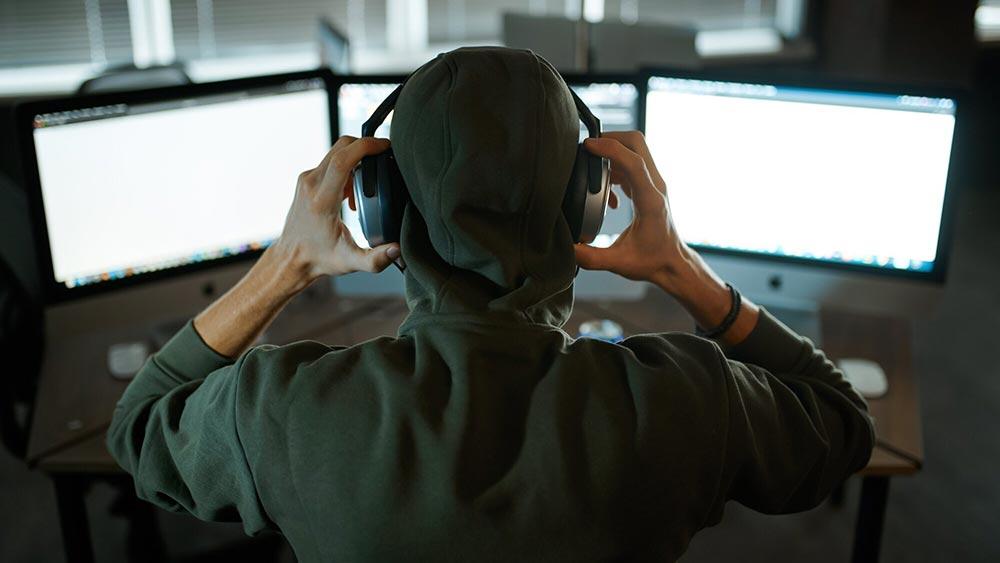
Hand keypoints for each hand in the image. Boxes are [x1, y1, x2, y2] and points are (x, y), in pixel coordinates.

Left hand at [273, 136, 400, 282]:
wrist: (291, 259)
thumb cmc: (319, 259)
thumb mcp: (350, 262)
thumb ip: (375, 259)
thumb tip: (397, 249)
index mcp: (322, 201)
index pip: (343, 160)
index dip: (366, 147)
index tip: (385, 146)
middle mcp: (311, 185)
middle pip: (341, 148)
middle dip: (365, 147)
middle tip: (383, 158)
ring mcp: (306, 180)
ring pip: (336, 152)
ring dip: (356, 160)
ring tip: (367, 188)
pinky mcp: (306, 180)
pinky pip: (330, 162)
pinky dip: (347, 168)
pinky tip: (352, 193)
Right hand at [573, 131, 691, 294]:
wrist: (673, 264)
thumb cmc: (652, 262)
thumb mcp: (619, 263)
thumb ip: (591, 258)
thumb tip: (568, 249)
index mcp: (650, 201)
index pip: (634, 162)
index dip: (610, 148)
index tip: (588, 146)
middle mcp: (655, 186)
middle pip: (637, 143)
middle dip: (611, 138)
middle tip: (588, 149)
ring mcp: (654, 184)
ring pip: (635, 149)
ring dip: (611, 151)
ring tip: (592, 169)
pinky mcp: (649, 186)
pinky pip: (631, 164)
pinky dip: (614, 167)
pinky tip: (606, 192)